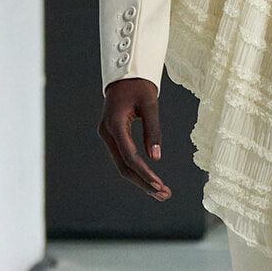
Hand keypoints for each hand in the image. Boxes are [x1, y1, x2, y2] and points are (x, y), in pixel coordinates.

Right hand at [98, 77, 170, 200]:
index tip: (160, 185)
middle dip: (144, 183)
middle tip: (165, 195)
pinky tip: (150, 180)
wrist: (125, 74)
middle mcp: (106, 133)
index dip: (145, 173)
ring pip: (122, 165)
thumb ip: (153, 130)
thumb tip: (156, 157)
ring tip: (161, 192)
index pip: (129, 156)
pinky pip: (123, 158)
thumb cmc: (139, 86)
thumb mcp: (150, 104)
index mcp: (114, 124)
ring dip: (141, 180)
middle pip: (124, 166)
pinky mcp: (111, 137)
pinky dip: (136, 170)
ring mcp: (107, 136)